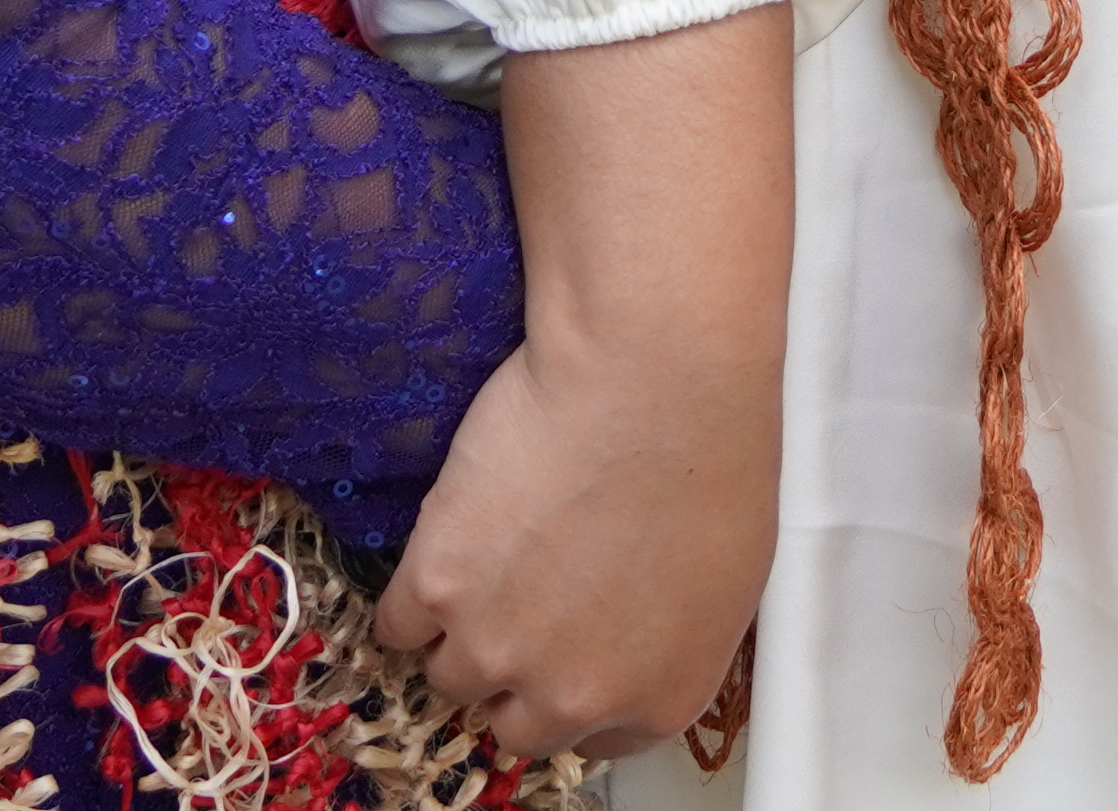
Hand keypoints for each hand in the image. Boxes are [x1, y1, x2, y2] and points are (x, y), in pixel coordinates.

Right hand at [377, 326, 773, 757]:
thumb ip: (662, 642)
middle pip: (512, 722)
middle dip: (513, 672)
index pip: (587, 739)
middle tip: (521, 603)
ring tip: (487, 560)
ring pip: (449, 674)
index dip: (567, 686)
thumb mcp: (720, 582)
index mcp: (655, 701)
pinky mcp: (437, 586)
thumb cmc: (710, 455)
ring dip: (459, 629)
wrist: (654, 379)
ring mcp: (498, 648)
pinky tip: (446, 546)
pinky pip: (398, 623)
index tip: (560, 652)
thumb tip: (625, 642)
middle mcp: (572, 697)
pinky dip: (413, 592)